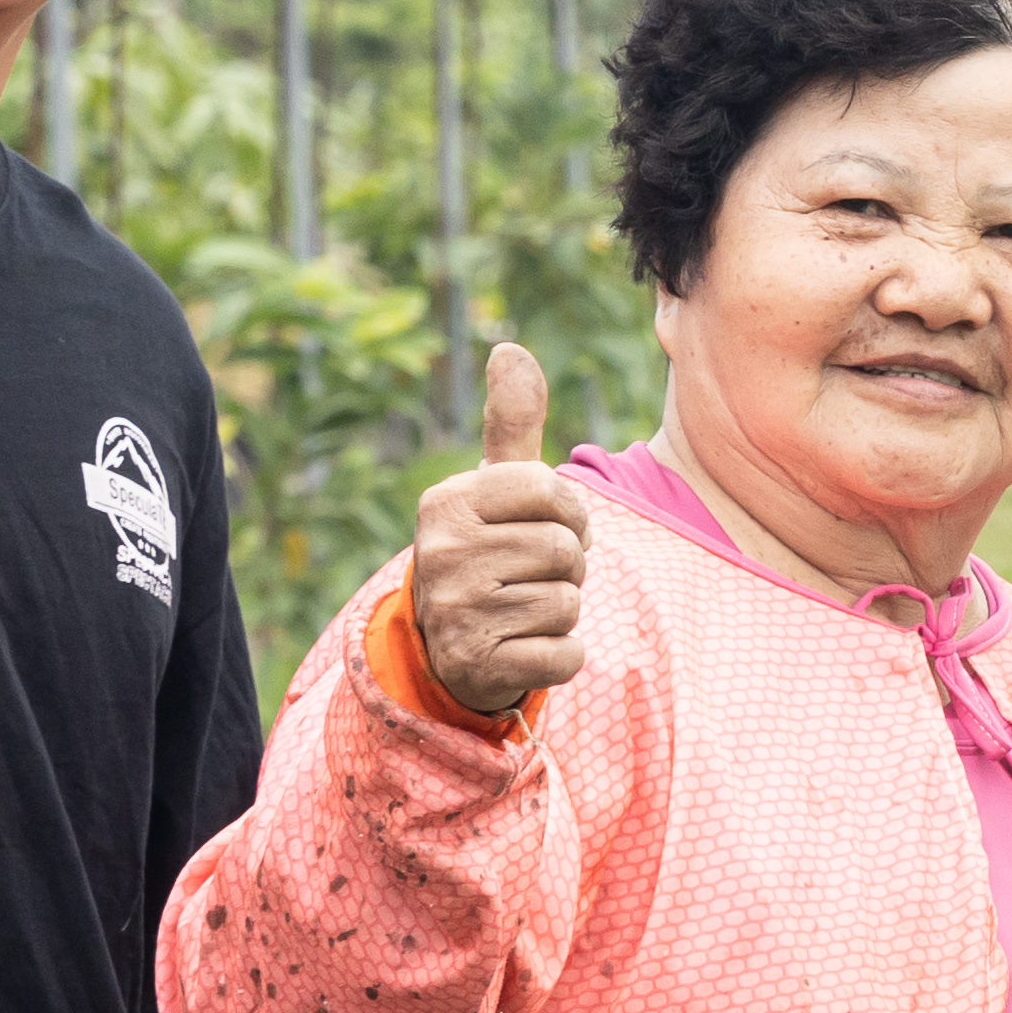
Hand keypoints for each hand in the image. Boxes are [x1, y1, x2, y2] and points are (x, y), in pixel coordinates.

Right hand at [408, 340, 592, 719]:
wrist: (447, 646)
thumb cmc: (488, 550)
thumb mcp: (495, 487)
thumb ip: (511, 422)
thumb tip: (509, 348)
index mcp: (449, 502)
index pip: (553, 491)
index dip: (568, 513)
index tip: (545, 526)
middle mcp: (443, 553)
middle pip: (566, 550)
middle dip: (567, 566)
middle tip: (531, 575)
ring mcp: (457, 612)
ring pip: (568, 602)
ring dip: (561, 610)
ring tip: (521, 608)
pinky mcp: (479, 664)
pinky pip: (565, 655)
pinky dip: (561, 656)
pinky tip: (524, 648)